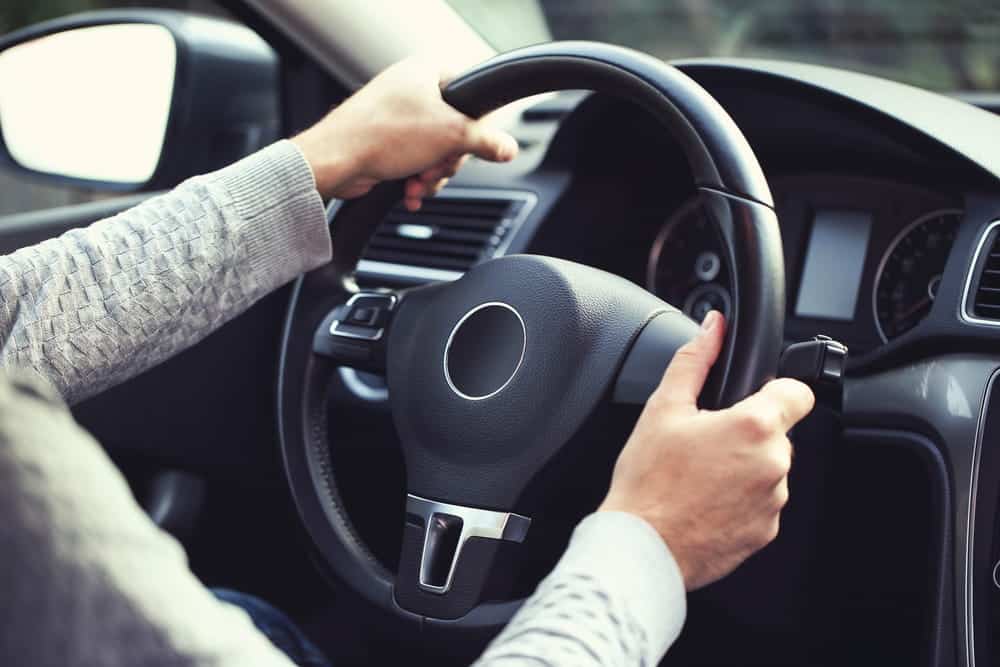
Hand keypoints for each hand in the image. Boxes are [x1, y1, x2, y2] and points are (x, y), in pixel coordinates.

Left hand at [291, 58, 518, 208]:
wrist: (335, 162)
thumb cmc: (382, 135)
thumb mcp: (450, 135)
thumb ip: (486, 140)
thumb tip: (509, 148)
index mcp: (426, 72)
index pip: (471, 93)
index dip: (476, 123)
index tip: (473, 142)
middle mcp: (410, 90)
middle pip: (455, 130)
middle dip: (447, 160)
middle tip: (436, 168)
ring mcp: (396, 117)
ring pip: (435, 151)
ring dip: (431, 175)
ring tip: (416, 183)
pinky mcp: (385, 142)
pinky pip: (415, 162)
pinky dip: (415, 180)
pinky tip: (408, 193)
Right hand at [598, 311, 814, 589]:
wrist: (641, 546)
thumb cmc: (647, 481)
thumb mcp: (663, 408)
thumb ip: (695, 360)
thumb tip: (713, 327)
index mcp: (754, 427)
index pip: (798, 392)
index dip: (776, 389)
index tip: (752, 399)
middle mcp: (774, 464)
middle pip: (777, 433)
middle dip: (747, 433)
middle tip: (704, 443)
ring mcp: (773, 502)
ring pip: (768, 469)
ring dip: (744, 467)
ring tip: (699, 476)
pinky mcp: (765, 533)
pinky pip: (761, 504)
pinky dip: (739, 500)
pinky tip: (703, 501)